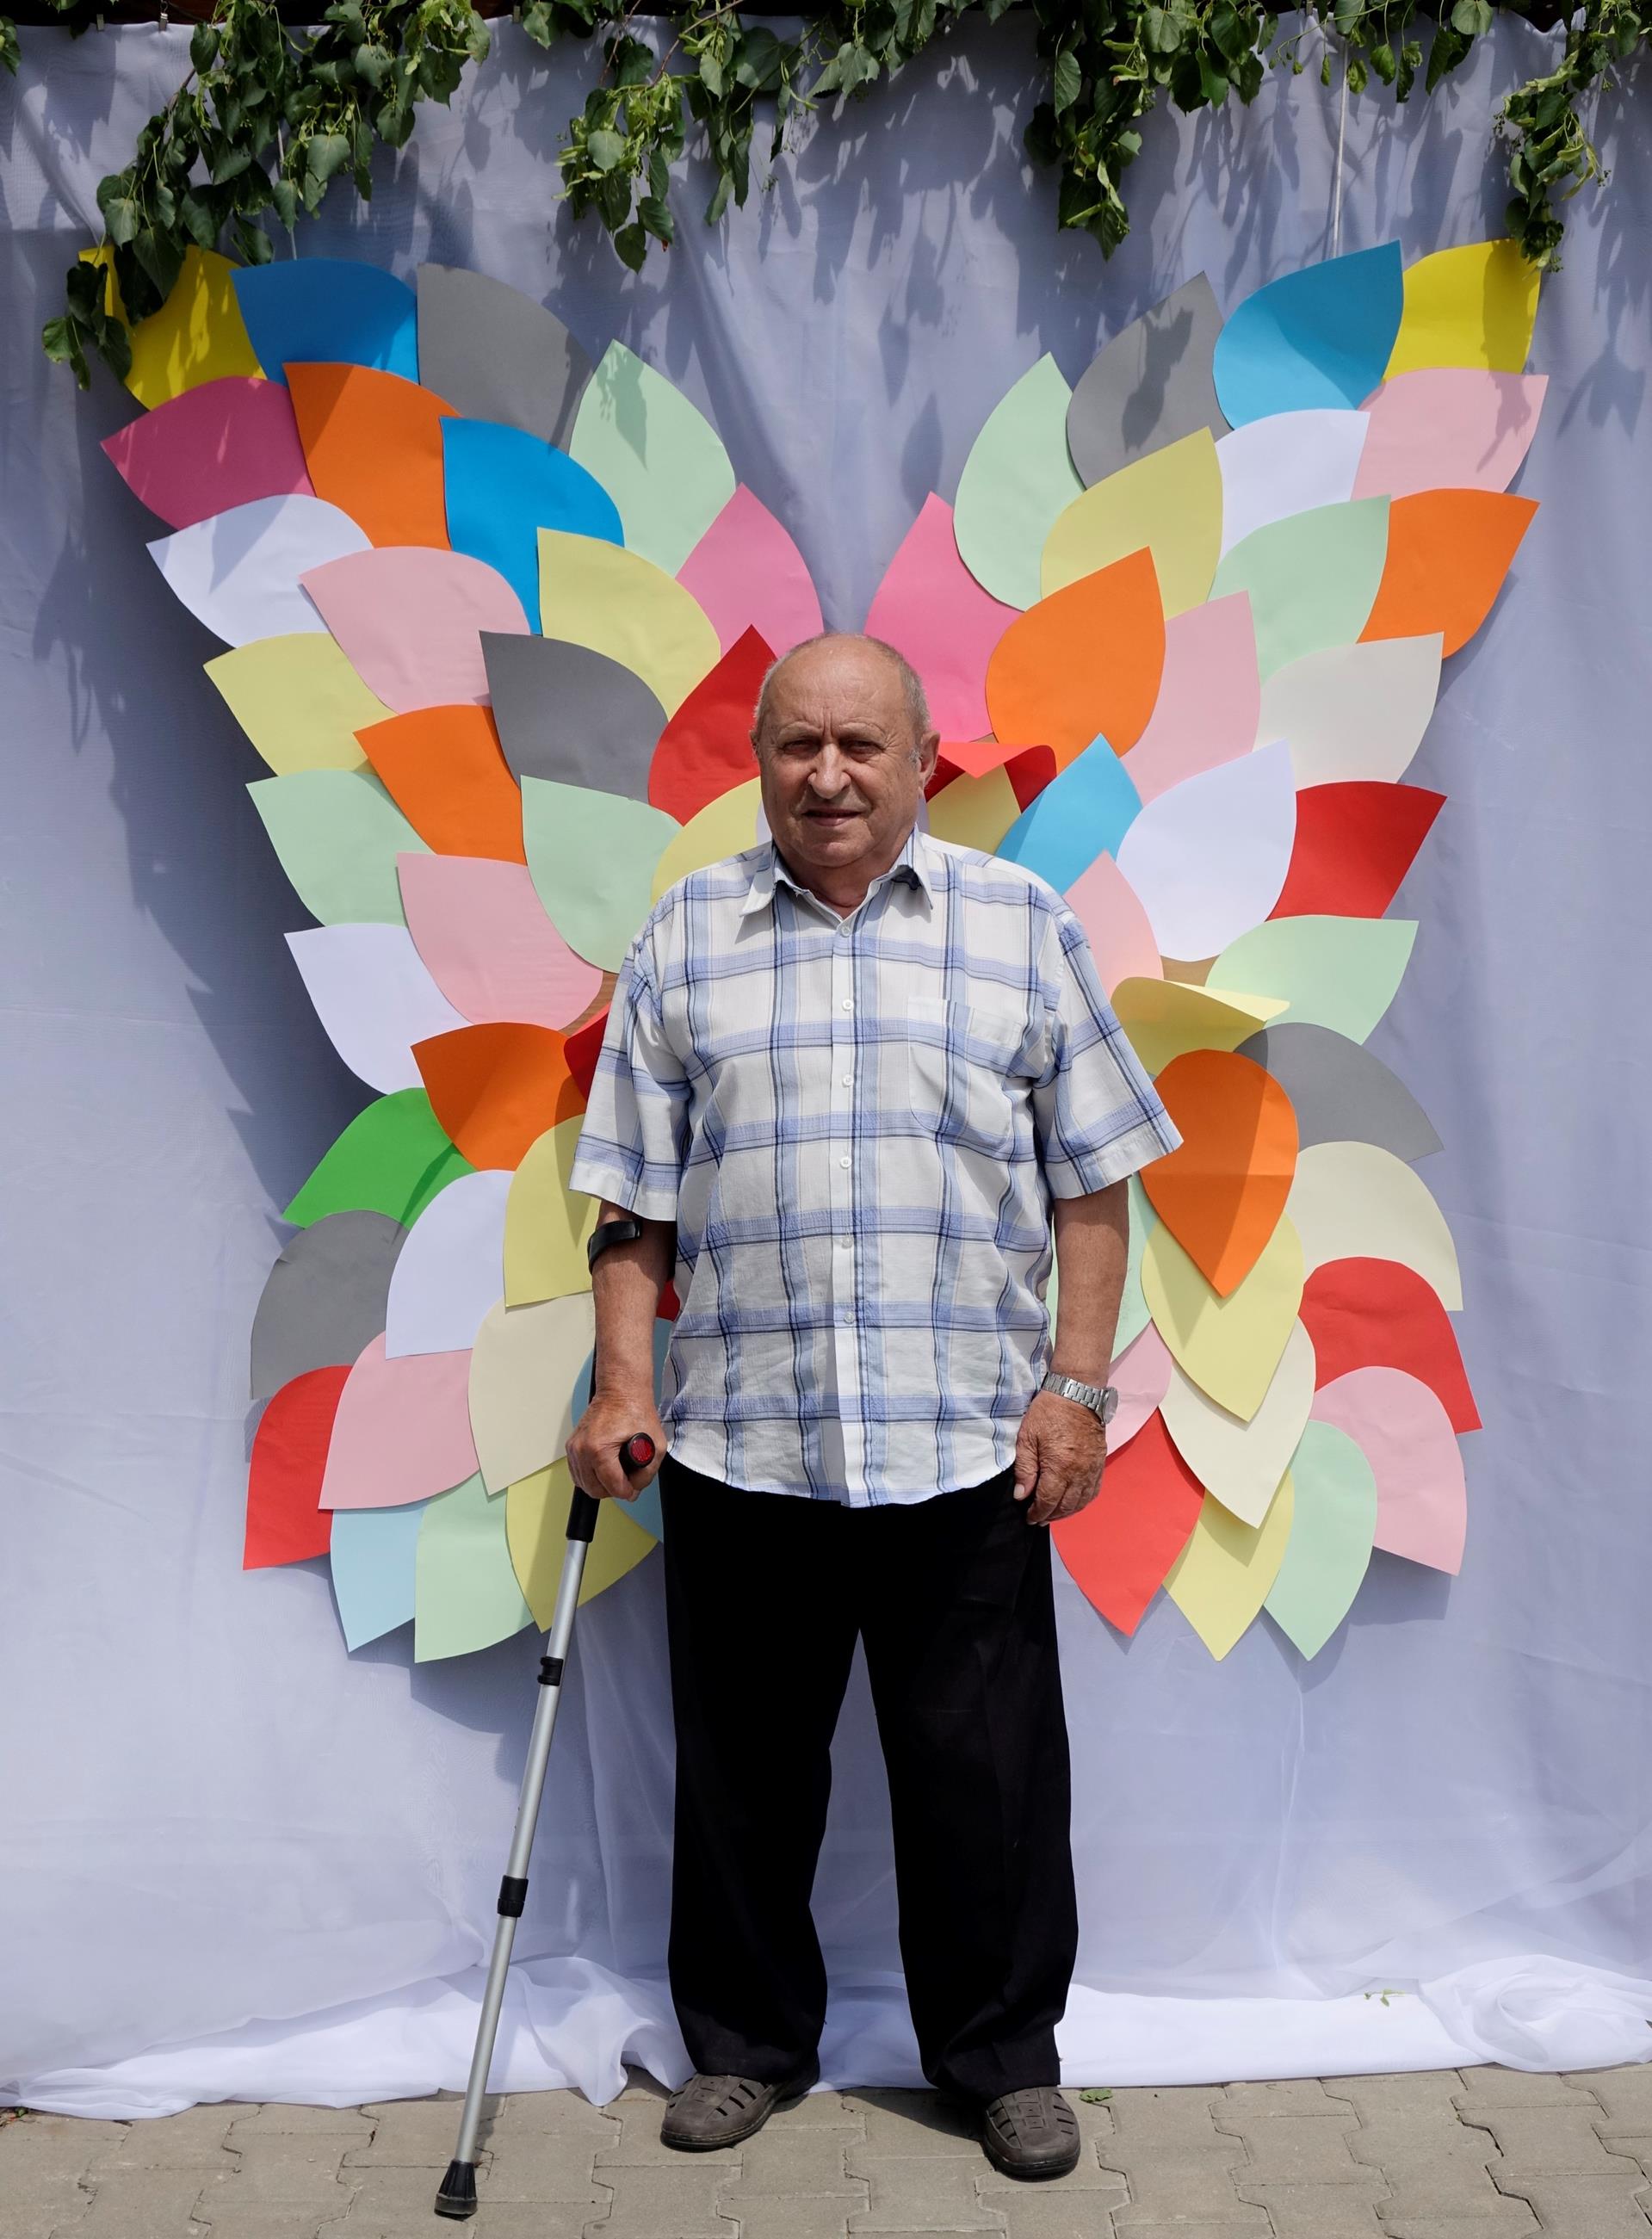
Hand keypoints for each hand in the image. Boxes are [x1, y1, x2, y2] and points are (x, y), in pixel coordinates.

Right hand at [565, 1389, 667, 1502]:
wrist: (620, 1391)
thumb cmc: (634, 1410)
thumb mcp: (655, 1445)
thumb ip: (647, 1474)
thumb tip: (634, 1489)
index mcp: (599, 1449)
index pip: (612, 1487)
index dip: (628, 1491)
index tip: (634, 1488)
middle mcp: (582, 1450)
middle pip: (595, 1490)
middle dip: (614, 1490)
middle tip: (627, 1480)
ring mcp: (574, 1448)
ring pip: (584, 1485)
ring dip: (601, 1484)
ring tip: (617, 1473)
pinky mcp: (571, 1447)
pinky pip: (578, 1474)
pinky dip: (591, 1477)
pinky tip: (605, 1470)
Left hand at [1013, 1388, 1106, 1526]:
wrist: (1076, 1393)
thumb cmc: (1048, 1413)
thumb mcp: (1027, 1438)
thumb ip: (1024, 1469)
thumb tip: (1021, 1495)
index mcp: (1059, 1467)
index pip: (1049, 1501)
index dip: (1038, 1513)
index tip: (1030, 1517)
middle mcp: (1079, 1472)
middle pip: (1066, 1505)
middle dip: (1051, 1515)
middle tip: (1039, 1518)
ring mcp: (1092, 1468)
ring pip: (1082, 1501)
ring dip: (1068, 1512)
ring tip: (1054, 1514)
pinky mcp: (1100, 1463)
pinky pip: (1094, 1490)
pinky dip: (1083, 1501)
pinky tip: (1074, 1502)